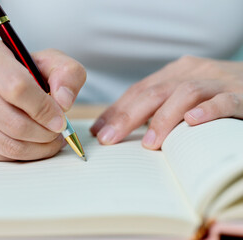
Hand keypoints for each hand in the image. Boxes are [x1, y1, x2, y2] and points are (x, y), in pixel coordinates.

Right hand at [0, 41, 85, 160]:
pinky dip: (19, 155)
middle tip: (57, 134)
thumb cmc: (18, 71)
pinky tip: (30, 144)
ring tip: (48, 141)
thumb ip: (67, 74)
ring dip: (35, 149)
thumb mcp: (48, 62)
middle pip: (12, 122)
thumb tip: (64, 102)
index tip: (60, 120)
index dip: (44, 109)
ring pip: (4, 144)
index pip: (17, 88)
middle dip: (43, 134)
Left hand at [90, 55, 242, 148]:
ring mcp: (217, 82)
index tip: (98, 130)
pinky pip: (223, 101)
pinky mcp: (242, 94)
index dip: (116, 110)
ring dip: (163, 119)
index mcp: (176, 72)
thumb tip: (123, 128)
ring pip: (185, 94)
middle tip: (109, 139)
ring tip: (149, 144)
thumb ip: (159, 106)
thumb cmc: (215, 94)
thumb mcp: (183, 94)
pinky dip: (207, 111)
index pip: (139, 90)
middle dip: (127, 116)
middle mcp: (193, 72)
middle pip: (154, 92)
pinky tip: (192, 123)